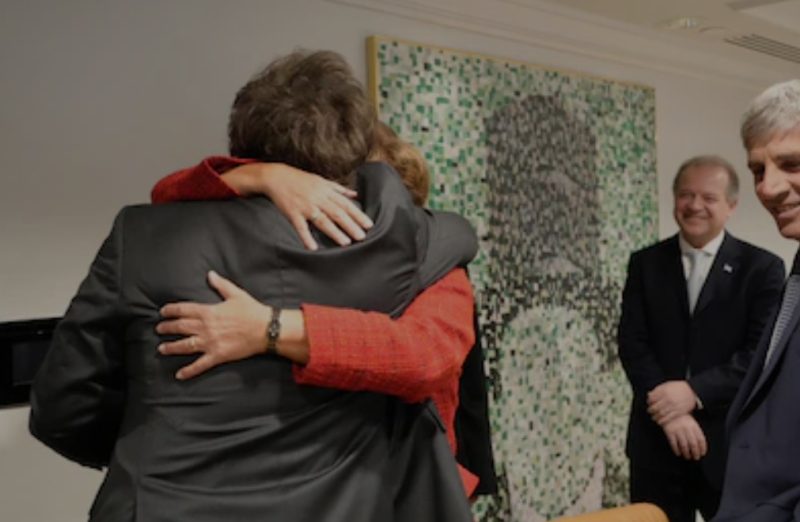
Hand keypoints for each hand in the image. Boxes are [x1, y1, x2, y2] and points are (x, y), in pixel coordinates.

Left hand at [155, 271, 269, 379]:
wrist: (265, 329)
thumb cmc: (252, 311)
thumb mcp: (236, 294)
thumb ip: (220, 285)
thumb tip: (210, 274)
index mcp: (208, 311)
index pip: (183, 310)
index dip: (171, 310)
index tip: (163, 312)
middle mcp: (205, 327)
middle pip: (180, 327)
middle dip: (167, 328)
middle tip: (159, 329)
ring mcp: (210, 342)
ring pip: (184, 346)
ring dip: (171, 347)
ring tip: (162, 349)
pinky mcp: (217, 355)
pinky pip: (199, 365)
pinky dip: (189, 371)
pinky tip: (179, 375)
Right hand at [223, 163, 373, 249]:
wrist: (277, 177)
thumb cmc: (301, 179)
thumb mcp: (322, 180)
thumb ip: (339, 189)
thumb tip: (355, 194)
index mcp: (326, 191)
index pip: (345, 204)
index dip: (358, 215)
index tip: (369, 225)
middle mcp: (318, 198)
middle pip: (337, 213)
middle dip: (351, 225)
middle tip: (362, 237)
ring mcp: (305, 206)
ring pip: (322, 220)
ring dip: (334, 232)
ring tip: (346, 242)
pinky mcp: (292, 213)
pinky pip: (300, 227)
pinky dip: (306, 237)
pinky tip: (313, 247)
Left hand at [647, 380, 696, 425]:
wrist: (692, 391)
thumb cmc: (678, 387)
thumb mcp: (667, 385)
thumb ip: (657, 389)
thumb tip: (648, 394)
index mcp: (664, 391)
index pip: (652, 398)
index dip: (649, 402)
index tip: (649, 403)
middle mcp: (668, 399)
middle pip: (655, 407)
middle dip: (651, 410)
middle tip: (649, 411)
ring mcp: (673, 406)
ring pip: (661, 413)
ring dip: (655, 417)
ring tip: (653, 418)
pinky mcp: (679, 412)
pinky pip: (669, 418)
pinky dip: (662, 421)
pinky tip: (659, 422)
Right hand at [662, 414, 706, 459]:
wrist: (668, 410)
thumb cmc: (682, 418)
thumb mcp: (691, 422)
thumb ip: (696, 431)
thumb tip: (700, 446)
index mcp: (694, 426)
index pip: (701, 439)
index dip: (702, 448)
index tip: (702, 453)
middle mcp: (687, 429)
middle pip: (693, 444)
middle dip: (695, 453)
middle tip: (696, 458)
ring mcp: (678, 430)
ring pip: (684, 445)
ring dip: (686, 453)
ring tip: (687, 457)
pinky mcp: (669, 432)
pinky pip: (673, 444)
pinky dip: (676, 450)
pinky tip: (678, 453)